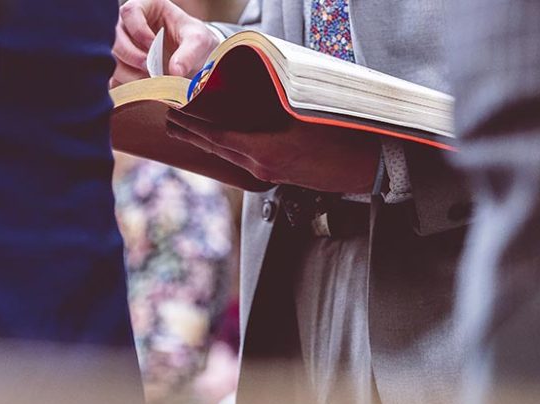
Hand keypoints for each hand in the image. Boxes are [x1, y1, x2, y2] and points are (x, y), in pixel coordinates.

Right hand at [111, 0, 219, 87]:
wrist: (197, 57)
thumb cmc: (195, 40)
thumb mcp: (199, 41)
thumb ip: (189, 53)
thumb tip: (175, 71)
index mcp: (146, 6)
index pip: (129, 12)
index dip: (138, 30)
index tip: (152, 46)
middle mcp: (129, 24)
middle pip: (114, 36)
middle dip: (130, 55)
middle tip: (149, 68)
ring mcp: (123, 45)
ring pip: (111, 57)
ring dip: (127, 72)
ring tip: (149, 81)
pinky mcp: (122, 66)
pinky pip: (113, 76)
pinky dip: (126, 84)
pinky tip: (142, 88)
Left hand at [166, 110, 380, 193]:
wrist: (369, 167)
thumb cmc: (345, 138)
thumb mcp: (306, 115)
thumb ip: (273, 105)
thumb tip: (246, 91)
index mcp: (266, 152)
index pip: (218, 137)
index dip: (193, 125)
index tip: (174, 112)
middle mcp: (262, 167)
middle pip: (218, 149)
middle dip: (192, 134)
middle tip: (170, 120)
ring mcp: (270, 174)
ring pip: (230, 156)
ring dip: (208, 141)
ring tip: (187, 130)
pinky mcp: (279, 176)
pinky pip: (245, 160)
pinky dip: (228, 148)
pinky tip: (224, 140)